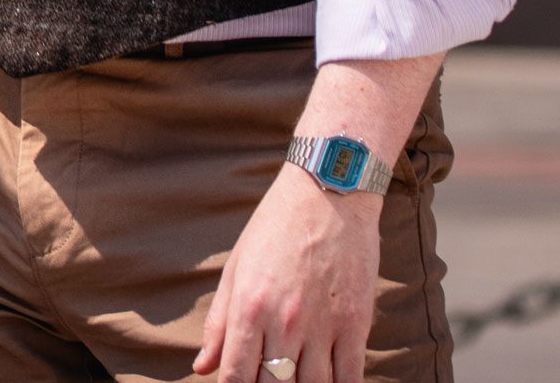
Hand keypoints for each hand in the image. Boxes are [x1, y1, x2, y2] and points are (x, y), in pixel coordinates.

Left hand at [195, 163, 381, 382]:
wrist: (329, 195)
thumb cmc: (275, 228)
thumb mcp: (236, 268)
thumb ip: (219, 322)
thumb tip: (203, 366)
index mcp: (249, 307)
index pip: (236, 375)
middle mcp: (285, 323)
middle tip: (266, 381)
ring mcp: (324, 327)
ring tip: (293, 380)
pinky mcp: (356, 325)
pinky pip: (350, 378)